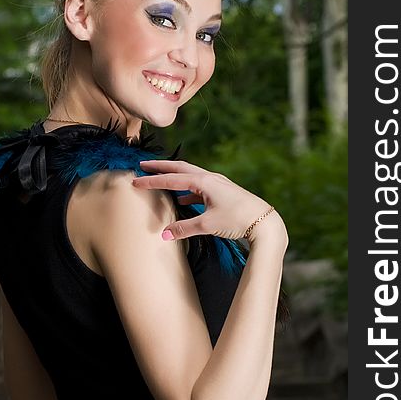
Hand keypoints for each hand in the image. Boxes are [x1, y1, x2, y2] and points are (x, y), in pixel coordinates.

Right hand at [132, 159, 286, 243]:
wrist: (265, 221)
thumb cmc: (238, 219)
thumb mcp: (208, 225)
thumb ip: (184, 229)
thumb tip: (165, 234)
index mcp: (204, 182)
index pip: (171, 179)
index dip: (152, 181)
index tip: (135, 180)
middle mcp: (210, 178)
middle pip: (180, 168)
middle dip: (161, 167)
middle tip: (144, 165)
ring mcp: (218, 184)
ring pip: (190, 176)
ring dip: (174, 177)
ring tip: (160, 179)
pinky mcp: (223, 192)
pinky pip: (199, 187)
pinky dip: (187, 190)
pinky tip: (183, 200)